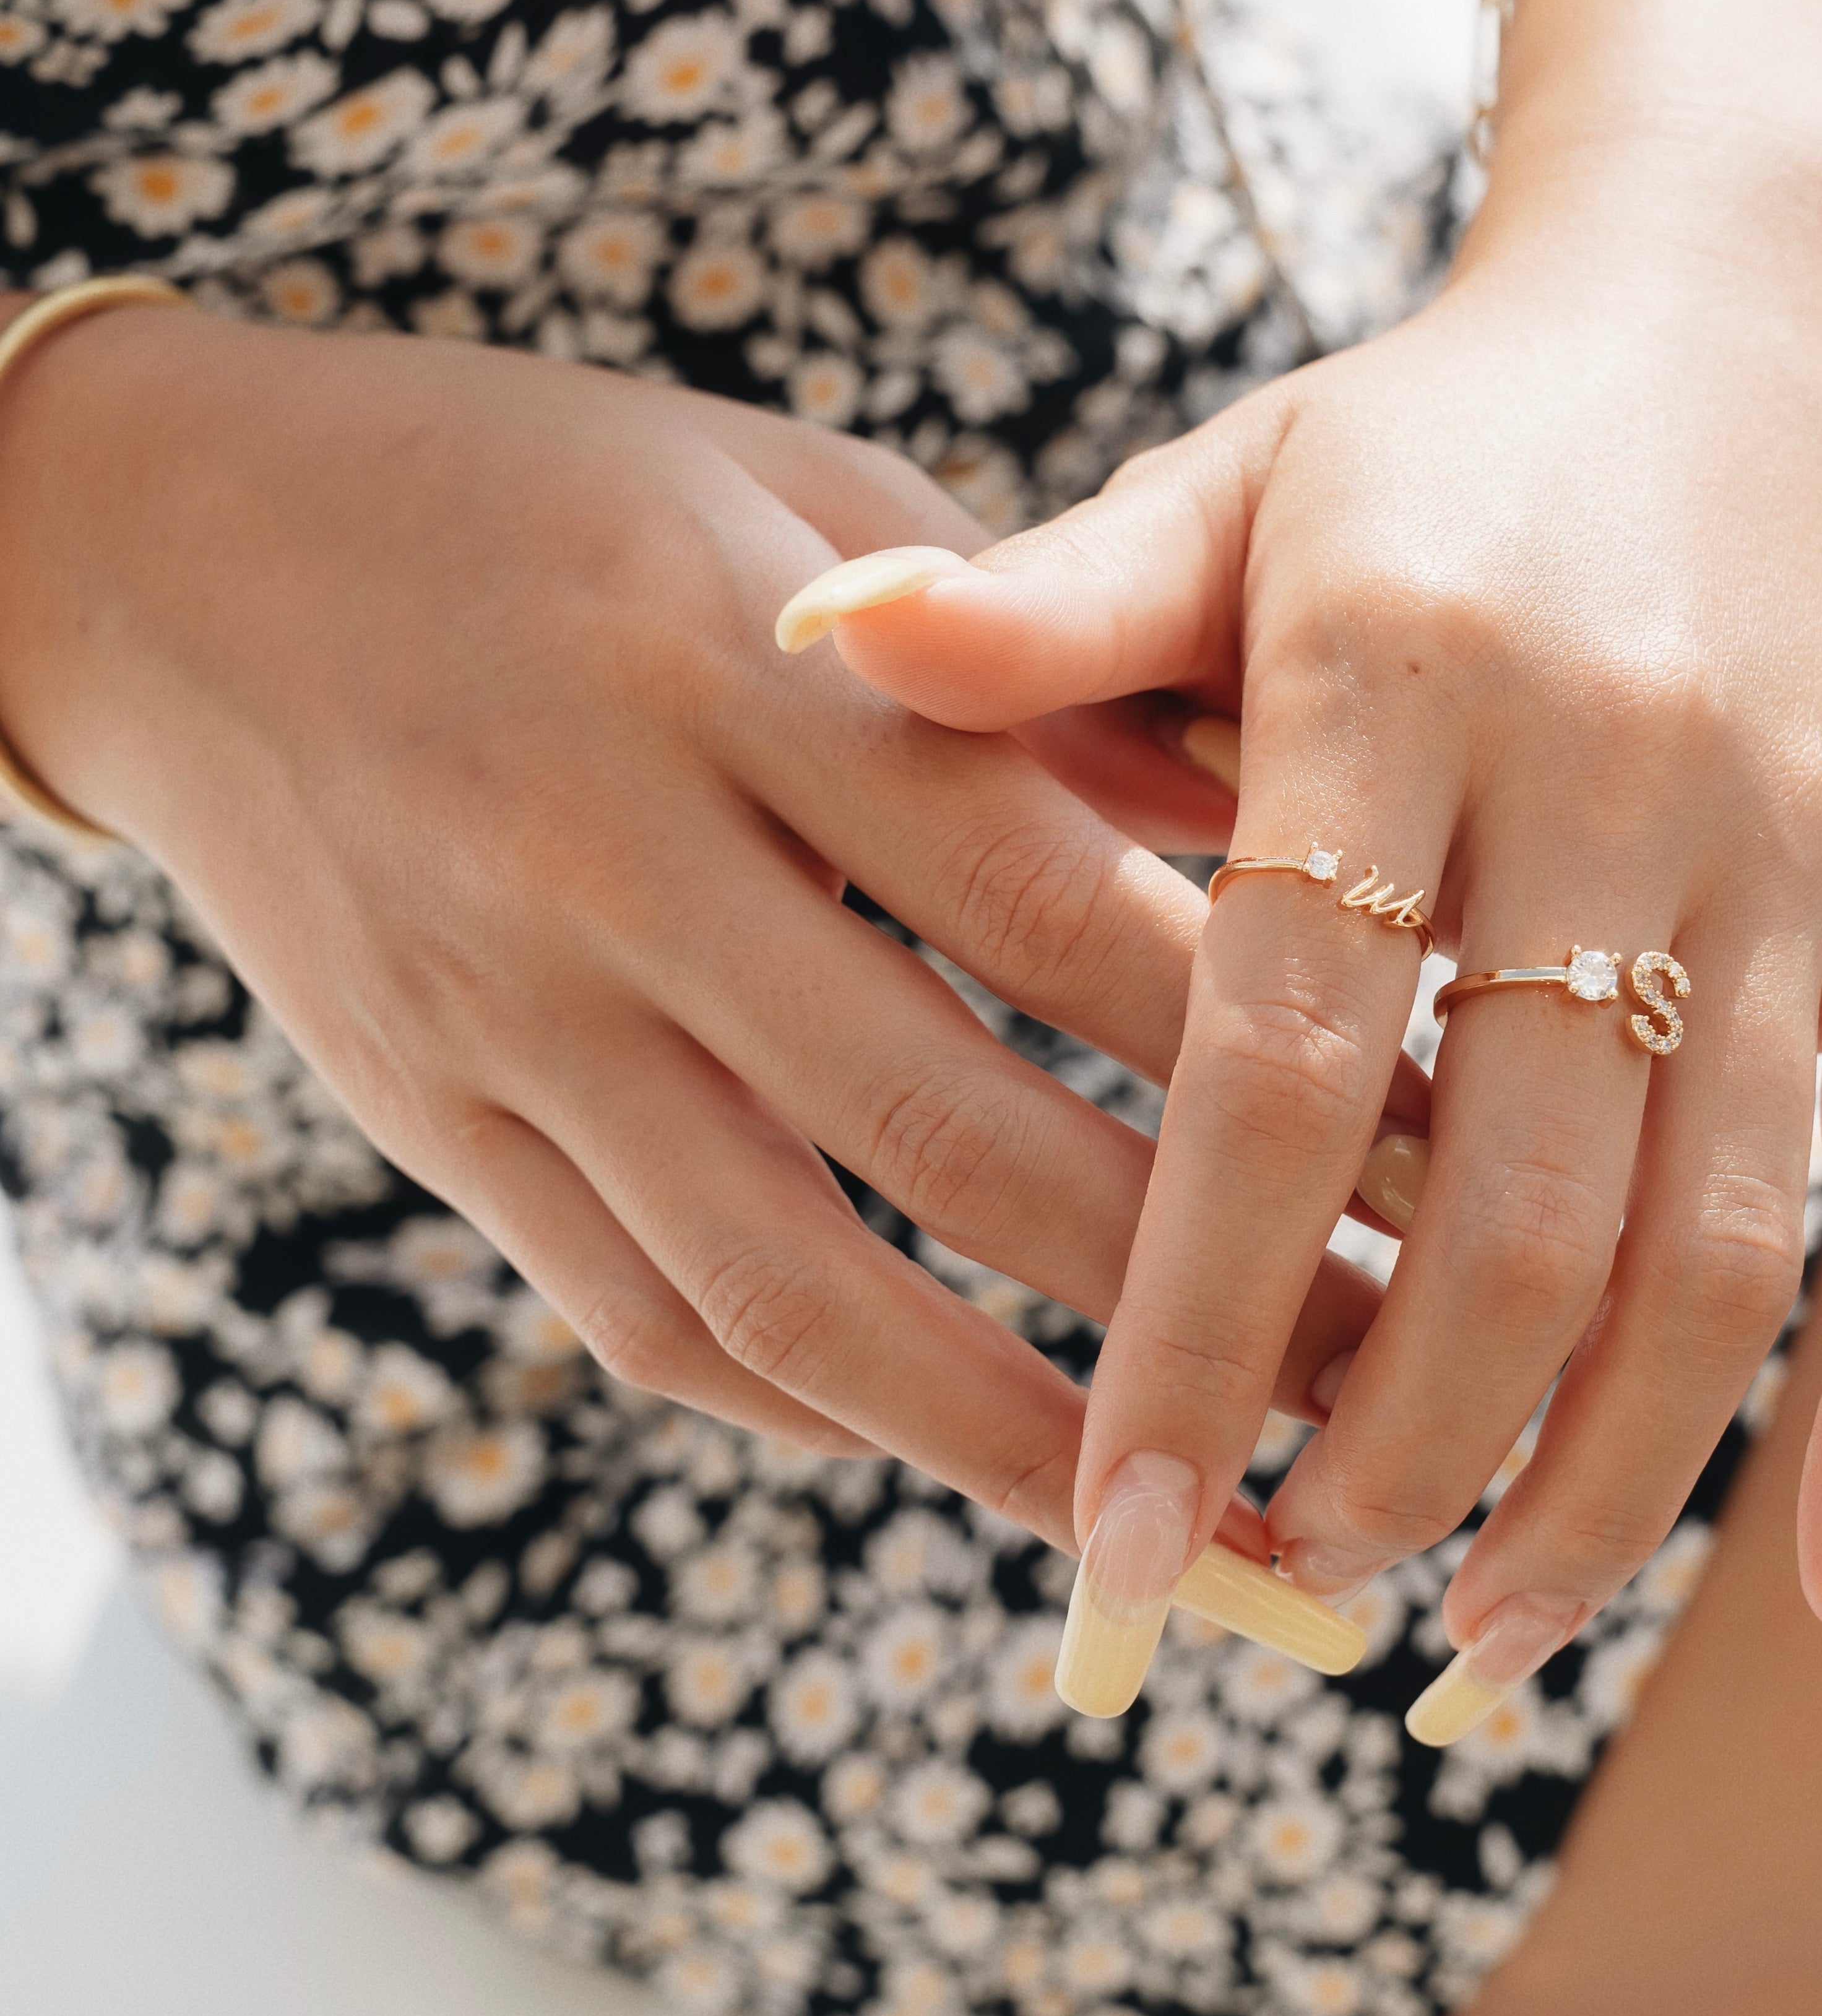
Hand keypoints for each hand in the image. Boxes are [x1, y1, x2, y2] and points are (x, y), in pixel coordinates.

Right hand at [0, 303, 1393, 1597]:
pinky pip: (650, 1318)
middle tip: (1384, 1376)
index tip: (1441, 1155)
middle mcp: (619, 859)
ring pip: (796, 1286)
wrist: (186, 553)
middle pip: (955, 1132)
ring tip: (1207, 1518)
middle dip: (1199, 1288)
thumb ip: (1020, 659)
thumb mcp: (794, 498)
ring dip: (1026, 1433)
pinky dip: (830, 1410)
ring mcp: (509, 1016)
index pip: (1048, 904)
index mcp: (741, 672)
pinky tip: (980, 1457)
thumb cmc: (545, 497)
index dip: (1266, 1053)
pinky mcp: (431, 1122)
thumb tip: (1258, 817)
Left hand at [784, 152, 1821, 1730]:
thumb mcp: (1230, 483)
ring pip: (1716, 1241)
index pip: (1272, 1055)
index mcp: (1399, 677)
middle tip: (1281, 1588)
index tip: (1113, 1535)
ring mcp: (1802, 857)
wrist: (1739, 310)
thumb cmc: (1434, 437)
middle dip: (1389, 1445)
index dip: (1189, 1312)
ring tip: (1474, 1641)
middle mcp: (1616, 778)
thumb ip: (1039, 610)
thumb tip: (807, 640)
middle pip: (1505, 1203)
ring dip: (1599, 1481)